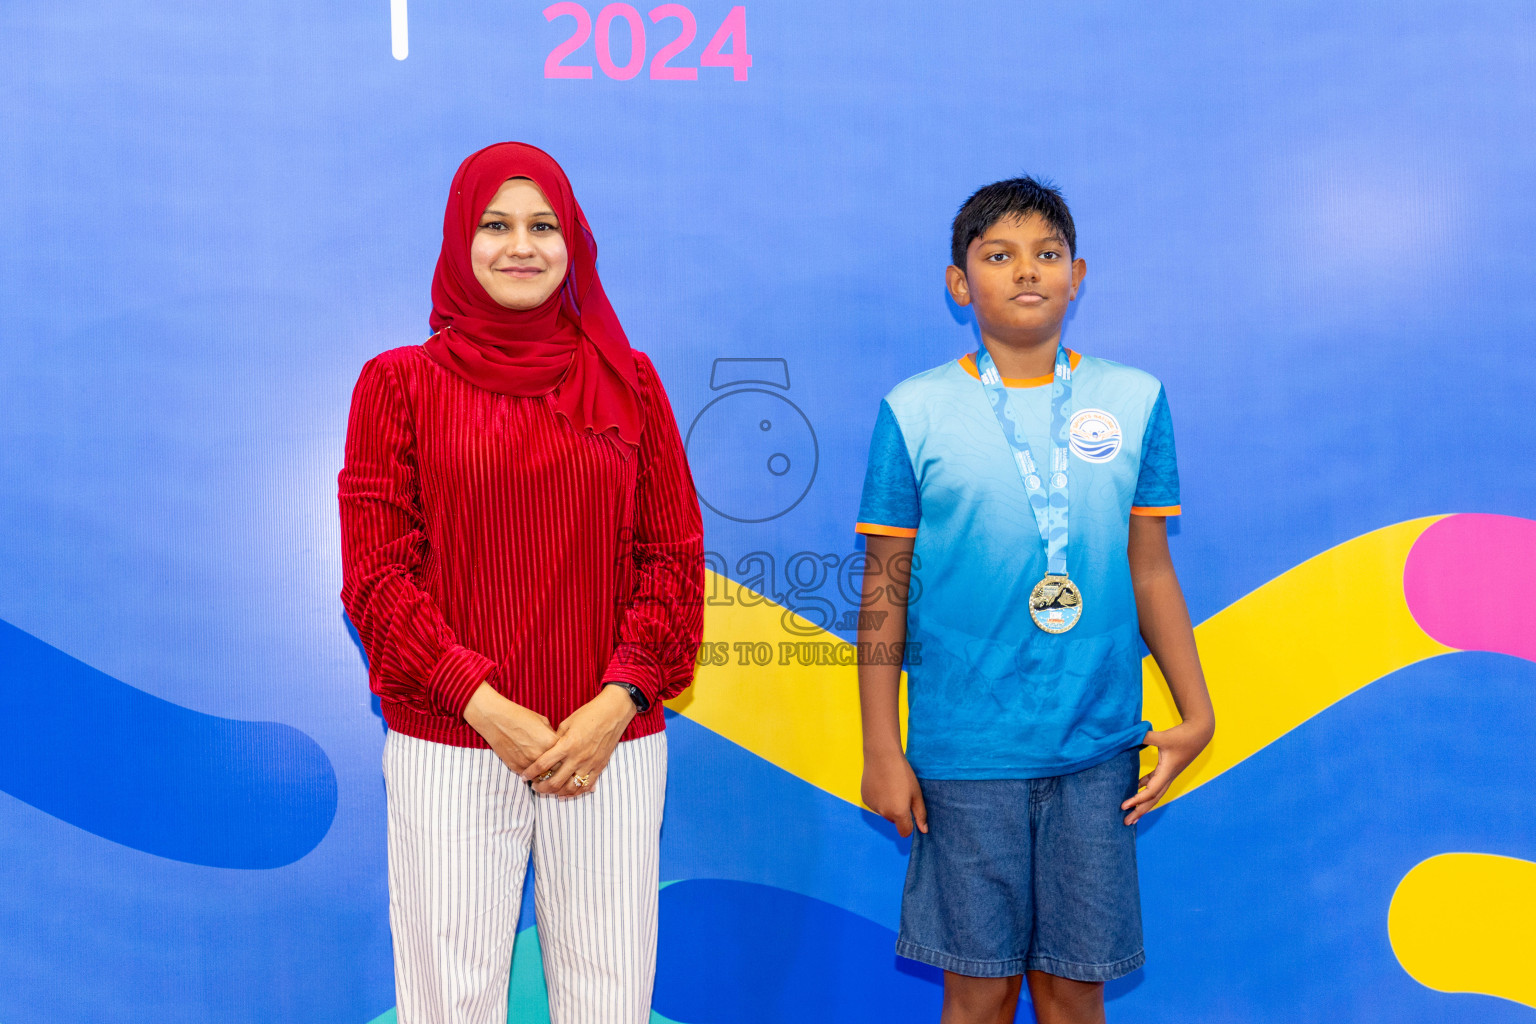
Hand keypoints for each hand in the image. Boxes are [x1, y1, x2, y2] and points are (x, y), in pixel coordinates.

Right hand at [463, 683, 557, 774]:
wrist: (496, 720)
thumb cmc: (520, 716)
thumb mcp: (543, 721)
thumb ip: (553, 736)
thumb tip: (558, 747)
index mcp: (551, 742)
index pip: (566, 758)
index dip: (566, 759)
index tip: (565, 759)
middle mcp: (541, 755)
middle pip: (556, 771)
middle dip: (557, 770)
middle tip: (557, 769)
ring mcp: (528, 763)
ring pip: (542, 777)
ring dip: (544, 775)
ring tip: (545, 772)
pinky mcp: (516, 768)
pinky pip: (529, 777)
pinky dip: (531, 775)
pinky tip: (532, 769)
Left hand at [521, 685, 636, 797]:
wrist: (613, 713)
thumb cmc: (588, 714)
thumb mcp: (567, 724)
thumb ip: (556, 740)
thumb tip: (546, 753)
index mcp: (567, 745)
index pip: (543, 764)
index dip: (530, 773)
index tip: (524, 776)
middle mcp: (577, 757)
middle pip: (554, 782)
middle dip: (541, 787)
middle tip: (534, 786)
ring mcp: (589, 764)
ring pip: (569, 788)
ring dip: (556, 793)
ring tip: (548, 791)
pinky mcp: (599, 767)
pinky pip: (585, 786)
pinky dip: (574, 793)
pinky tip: (565, 794)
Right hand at [862, 749, 927, 837]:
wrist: (882, 755)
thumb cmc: (903, 773)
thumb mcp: (916, 793)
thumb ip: (920, 814)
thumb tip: (924, 830)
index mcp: (899, 813)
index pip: (905, 832)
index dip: (909, 825)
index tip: (910, 813)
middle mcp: (884, 813)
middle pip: (894, 821)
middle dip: (898, 812)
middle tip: (901, 793)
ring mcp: (873, 806)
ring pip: (884, 812)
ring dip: (888, 805)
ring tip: (891, 786)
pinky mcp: (865, 799)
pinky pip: (875, 805)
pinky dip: (879, 799)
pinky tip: (881, 784)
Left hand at [1122, 718, 1213, 824]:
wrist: (1199, 733)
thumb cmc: (1182, 735)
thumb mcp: (1162, 736)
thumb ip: (1144, 736)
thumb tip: (1128, 735)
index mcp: (1166, 772)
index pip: (1150, 792)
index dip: (1136, 800)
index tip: (1123, 806)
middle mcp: (1168, 777)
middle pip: (1152, 800)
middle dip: (1139, 812)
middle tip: (1125, 822)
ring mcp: (1168, 775)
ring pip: (1154, 794)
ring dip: (1142, 804)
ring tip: (1130, 814)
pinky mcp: (1167, 769)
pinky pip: (1154, 783)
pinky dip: (1144, 789)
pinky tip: (1135, 789)